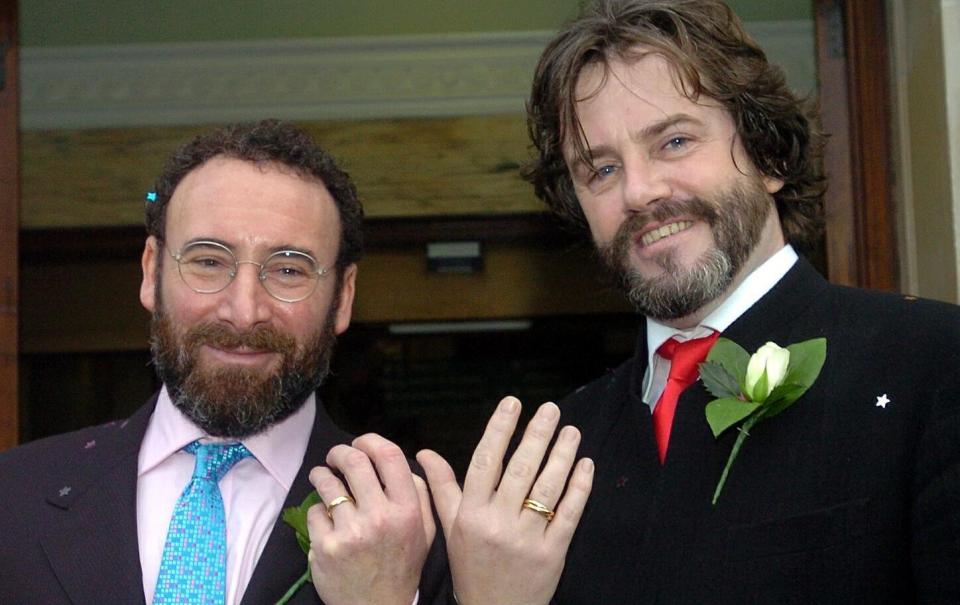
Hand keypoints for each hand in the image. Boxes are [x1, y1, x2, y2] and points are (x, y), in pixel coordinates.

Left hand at [307, 433, 435, 604]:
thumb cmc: (402, 566)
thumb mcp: (425, 532)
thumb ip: (421, 494)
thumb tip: (406, 461)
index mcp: (407, 510)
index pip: (388, 456)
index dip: (370, 440)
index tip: (360, 442)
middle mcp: (379, 518)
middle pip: (354, 462)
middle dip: (340, 452)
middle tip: (335, 457)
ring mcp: (350, 533)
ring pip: (327, 484)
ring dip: (321, 475)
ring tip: (322, 477)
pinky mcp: (325, 548)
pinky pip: (314, 512)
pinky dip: (317, 511)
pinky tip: (324, 519)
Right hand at [417, 396, 593, 604]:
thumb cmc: (471, 566)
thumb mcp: (451, 527)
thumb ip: (442, 487)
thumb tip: (424, 452)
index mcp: (471, 514)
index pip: (484, 462)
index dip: (499, 429)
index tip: (512, 403)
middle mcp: (497, 524)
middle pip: (519, 469)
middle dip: (536, 435)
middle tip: (550, 409)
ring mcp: (526, 539)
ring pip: (547, 488)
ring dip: (562, 455)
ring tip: (571, 430)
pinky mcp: (552, 553)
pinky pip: (569, 513)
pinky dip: (580, 487)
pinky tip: (585, 464)